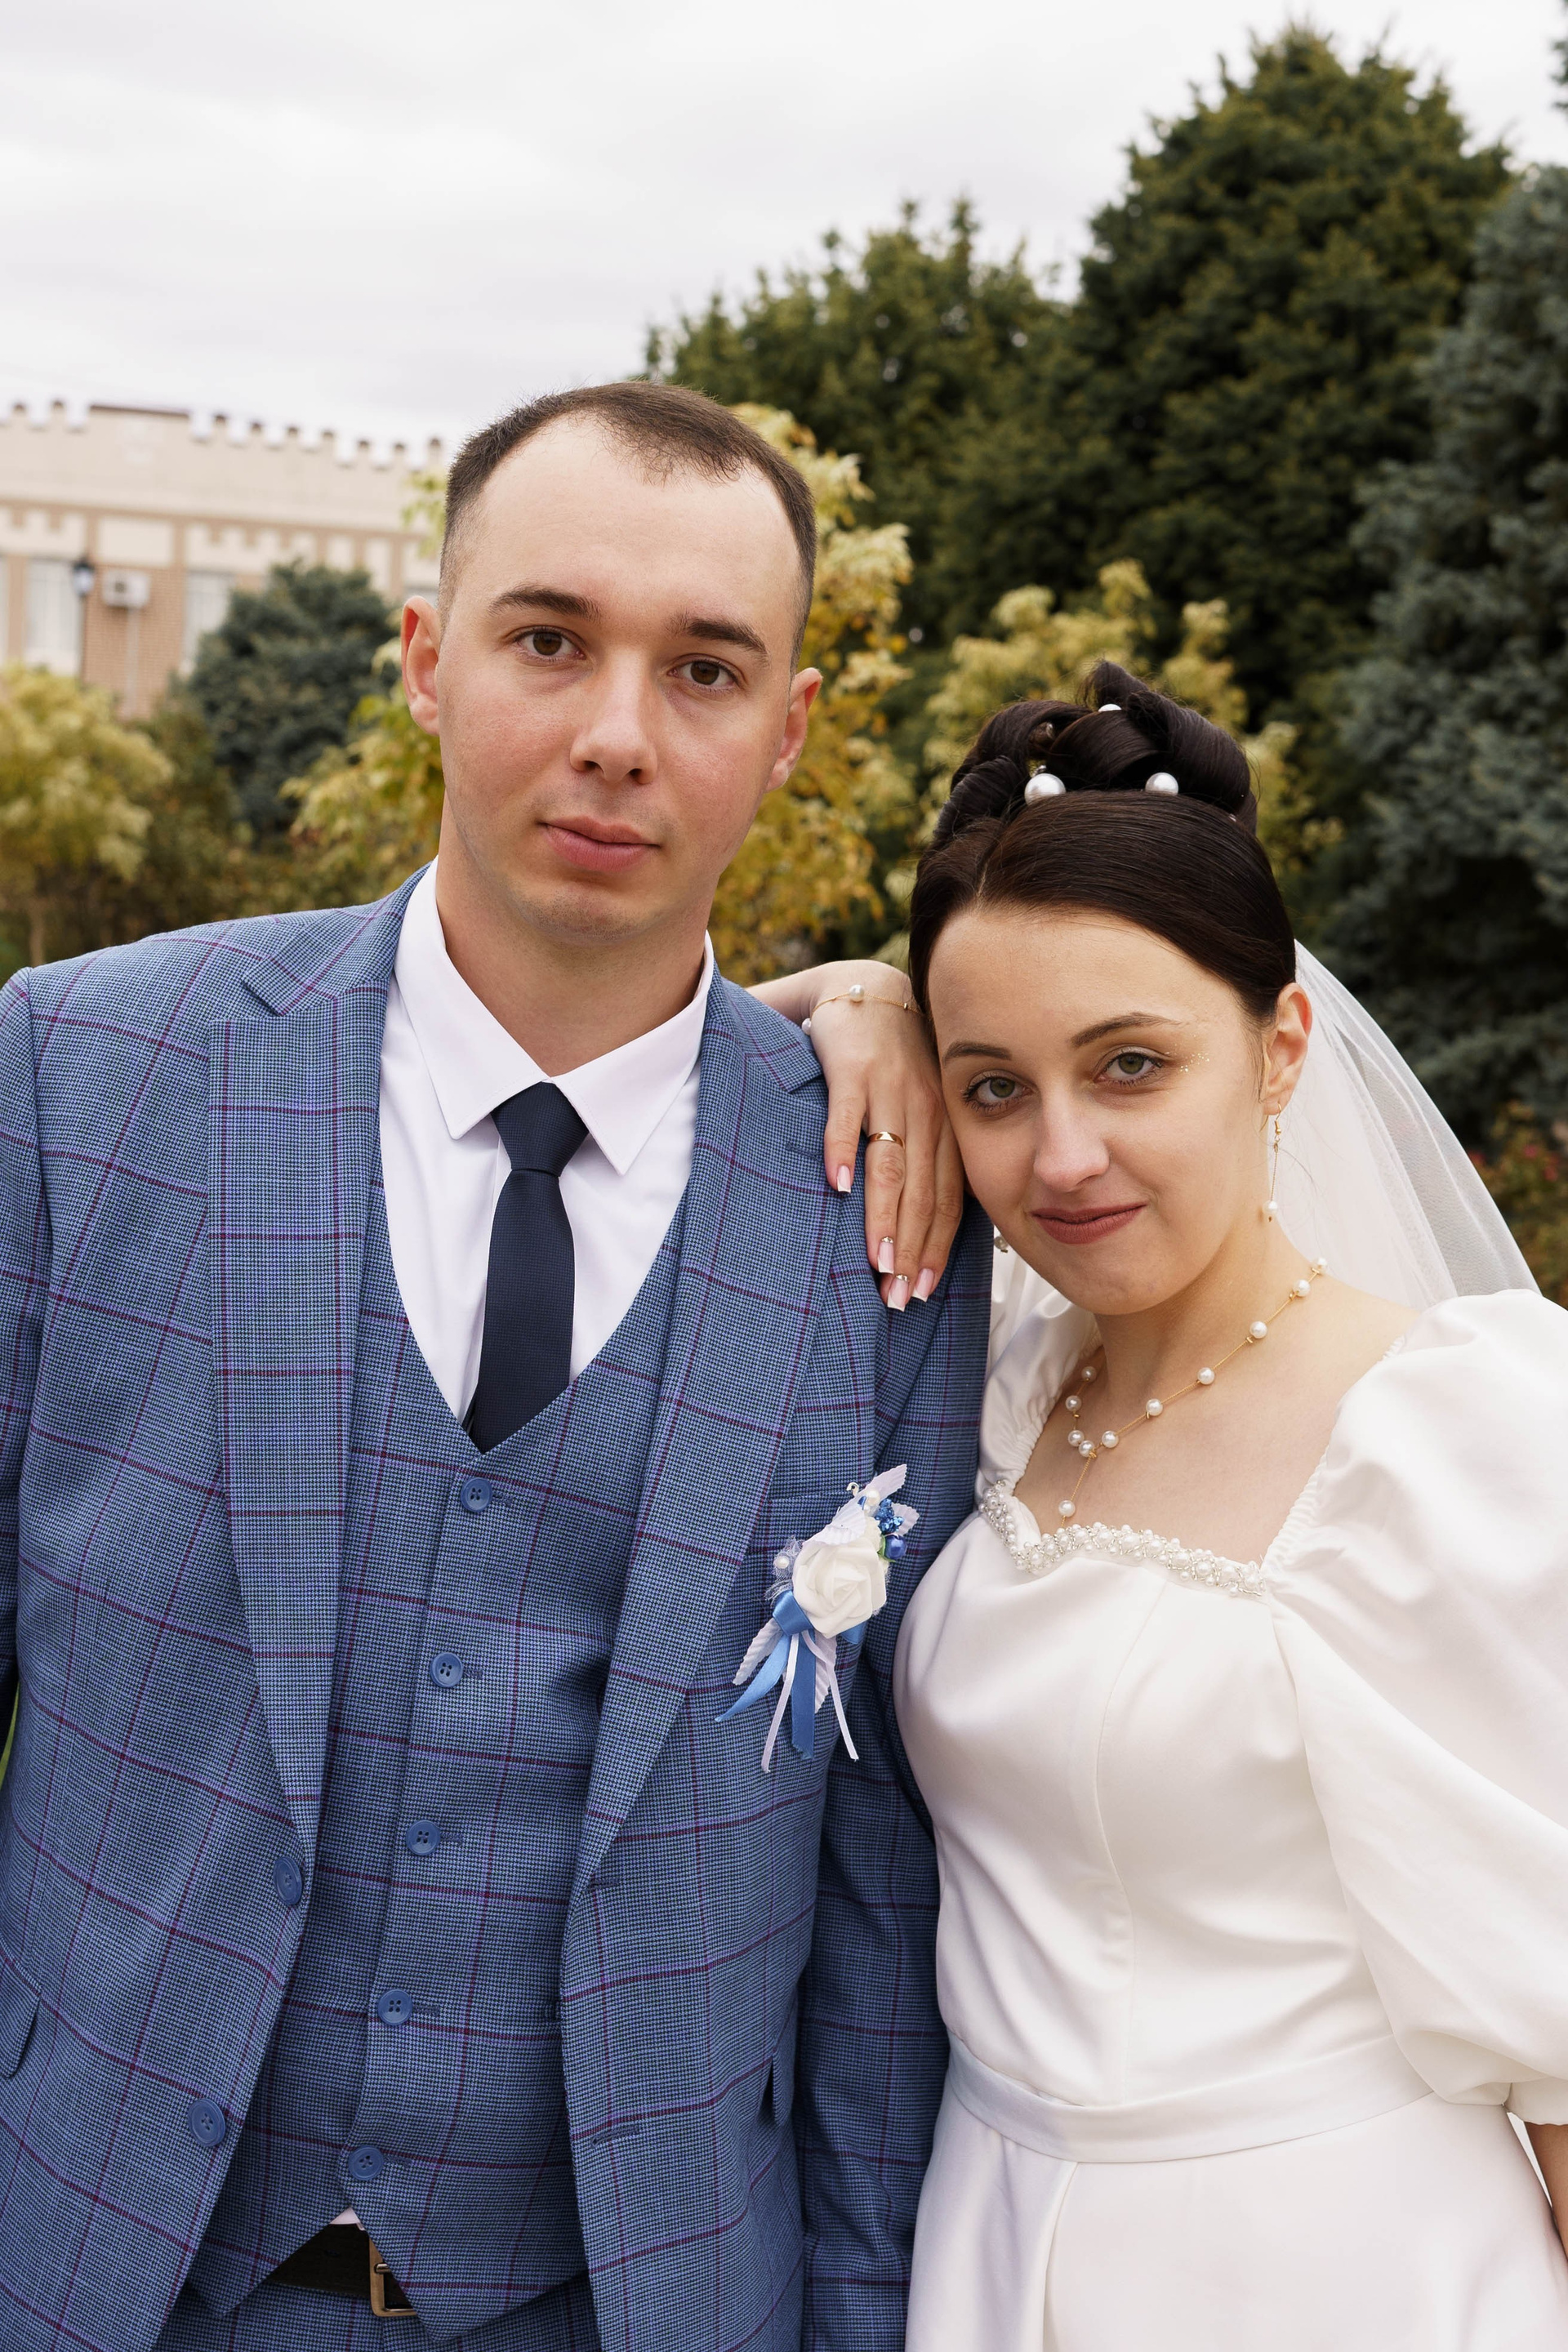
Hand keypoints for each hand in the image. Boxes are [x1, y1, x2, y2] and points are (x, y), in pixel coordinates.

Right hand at [750, 960, 964, 1308]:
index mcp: (945, 1128)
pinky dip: (842, 1148)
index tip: (925, 1292)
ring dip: (884, 1216)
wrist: (869, 990)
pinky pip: (847, 1113)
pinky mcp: (852, 1067)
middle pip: (921, 1192)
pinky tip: (838, 1186)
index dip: (936, 1248)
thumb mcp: (923, 1108)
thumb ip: (925, 1159)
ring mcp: (890, 1089)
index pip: (947, 1198)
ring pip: (891, 1163)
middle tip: (899, 1297)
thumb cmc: (896, 1063)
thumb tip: (921, 1228)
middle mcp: (925, 1111)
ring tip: (876, 1262)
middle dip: (912, 1249)